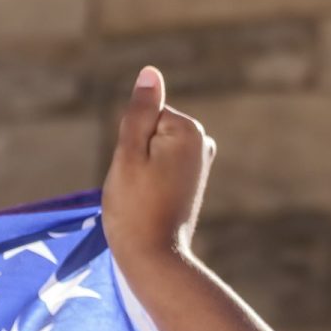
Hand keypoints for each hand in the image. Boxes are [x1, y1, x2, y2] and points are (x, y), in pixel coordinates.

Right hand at [100, 65, 216, 270]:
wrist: (154, 257)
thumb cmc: (135, 208)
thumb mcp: (128, 154)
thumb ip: (140, 112)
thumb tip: (151, 72)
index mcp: (190, 130)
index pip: (142, 116)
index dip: (129, 141)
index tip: (135, 171)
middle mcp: (202, 141)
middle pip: (149, 129)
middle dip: (136, 152)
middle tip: (137, 184)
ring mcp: (200, 161)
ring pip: (151, 148)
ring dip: (140, 167)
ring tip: (145, 194)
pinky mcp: (193, 178)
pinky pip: (159, 165)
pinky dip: (150, 179)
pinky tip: (153, 200)